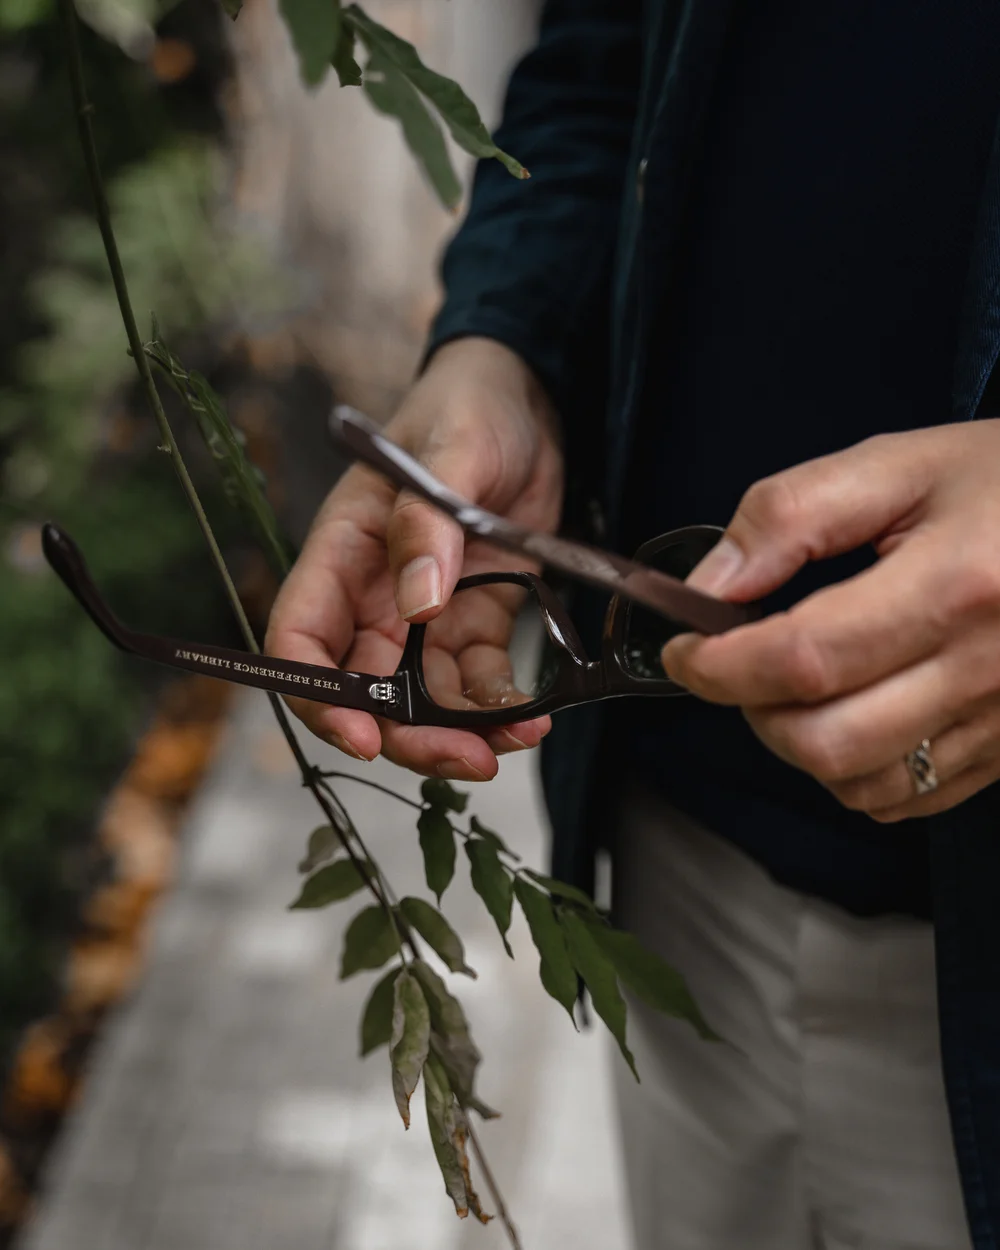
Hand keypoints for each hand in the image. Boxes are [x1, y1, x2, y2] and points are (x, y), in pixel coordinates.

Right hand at [265, 337, 562, 780]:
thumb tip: (414, 603)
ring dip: (462, 730)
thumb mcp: (449, 451)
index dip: (318, 696)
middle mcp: (375, 593)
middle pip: (365, 689)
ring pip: (423, 698)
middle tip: (467, 759)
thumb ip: (426, 524)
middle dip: (407, 734)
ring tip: (516, 738)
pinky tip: (535, 712)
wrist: (529, 396)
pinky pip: (477, 677)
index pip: (301, 638)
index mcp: (344, 551)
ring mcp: (425, 610)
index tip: (362, 735)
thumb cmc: (470, 406)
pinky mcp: (475, 614)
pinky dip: (500, 703)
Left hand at [660, 420, 999, 820]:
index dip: (719, 664)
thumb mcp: (900, 464)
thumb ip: (791, 515)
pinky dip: (854, 773)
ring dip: (798, 745)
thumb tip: (711, 584)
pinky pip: (907, 799)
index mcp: (956, 586)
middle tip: (738, 665)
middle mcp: (987, 669)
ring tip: (796, 685)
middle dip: (751, 711)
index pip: (803, 658)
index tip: (685, 648)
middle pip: (825, 742)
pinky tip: (852, 713)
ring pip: (861, 785)